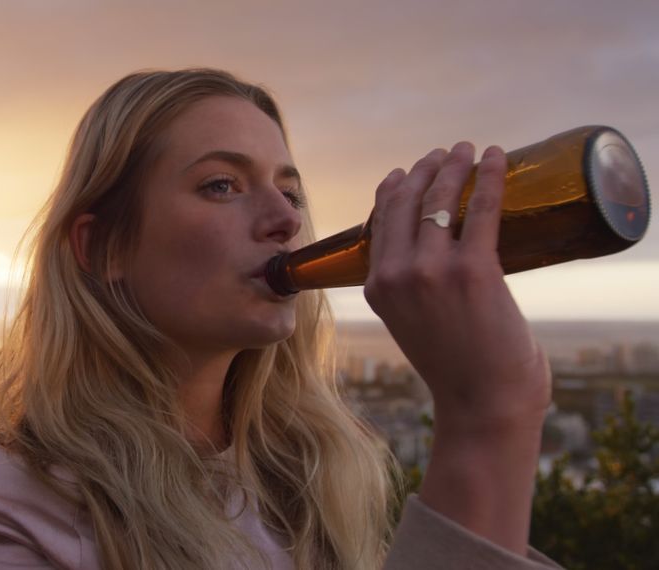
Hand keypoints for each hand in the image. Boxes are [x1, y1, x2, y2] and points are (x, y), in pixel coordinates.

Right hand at [363, 142, 551, 553]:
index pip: (381, 221)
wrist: (482, 401)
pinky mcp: (474, 269)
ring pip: (440, 199)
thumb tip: (431, 257)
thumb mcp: (411, 324)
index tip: (410, 170)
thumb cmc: (456, 367)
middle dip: (424, 169)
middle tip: (445, 154)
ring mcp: (433, 270)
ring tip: (468, 149)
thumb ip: (409, 290)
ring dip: (454, 165)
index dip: (395, 188)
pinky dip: (492, 176)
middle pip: (405, 201)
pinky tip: (497, 156)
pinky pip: (482, 208)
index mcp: (376, 287)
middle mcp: (396, 274)